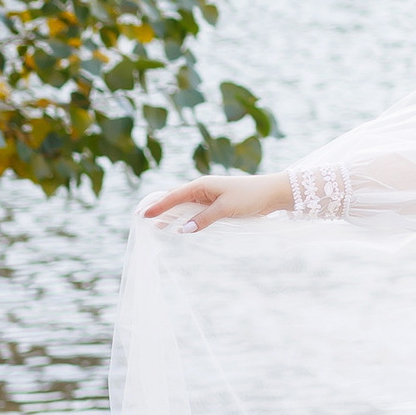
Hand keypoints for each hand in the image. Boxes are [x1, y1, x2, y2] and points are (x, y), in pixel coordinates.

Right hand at [141, 167, 293, 231]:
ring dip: (173, 215)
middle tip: (144, 219)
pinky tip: (181, 226)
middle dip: (161, 208)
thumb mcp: (225, 209)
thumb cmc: (250, 197)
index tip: (143, 215)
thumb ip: (203, 219)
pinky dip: (186, 218)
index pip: (174, 196)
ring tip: (158, 225)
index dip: (159, 206)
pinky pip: (197, 211)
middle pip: (177, 199)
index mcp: (202, 185)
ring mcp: (211, 196)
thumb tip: (183, 229)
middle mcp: (204, 189)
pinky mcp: (219, 204)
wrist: (273, 193)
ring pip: (186, 206)